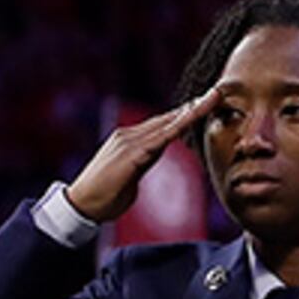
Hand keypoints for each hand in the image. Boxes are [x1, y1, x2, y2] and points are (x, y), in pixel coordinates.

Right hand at [68, 92, 218, 225]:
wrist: (80, 207)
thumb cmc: (102, 197)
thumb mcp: (129, 175)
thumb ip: (143, 161)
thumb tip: (152, 157)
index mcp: (128, 141)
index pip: (162, 124)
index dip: (184, 113)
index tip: (205, 103)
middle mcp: (128, 136)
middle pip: (167, 118)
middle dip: (194, 106)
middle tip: (218, 91)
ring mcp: (128, 143)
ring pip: (167, 124)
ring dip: (193, 110)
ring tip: (214, 97)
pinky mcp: (131, 154)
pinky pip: (162, 138)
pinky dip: (180, 125)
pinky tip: (194, 116)